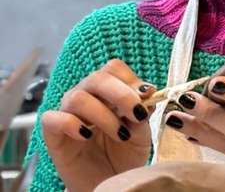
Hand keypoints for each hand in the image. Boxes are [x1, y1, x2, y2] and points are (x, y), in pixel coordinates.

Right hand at [41, 59, 154, 191]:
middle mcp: (86, 96)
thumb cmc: (125, 153)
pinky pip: (52, 118)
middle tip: (136, 114)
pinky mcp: (53, 134)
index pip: (113, 68)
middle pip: (97, 78)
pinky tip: (87, 135)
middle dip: (121, 94)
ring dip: (103, 115)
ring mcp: (68, 113)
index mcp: (108, 91)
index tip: (147, 96)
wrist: (110, 182)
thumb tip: (147, 90)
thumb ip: (143, 111)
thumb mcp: (142, 132)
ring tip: (119, 134)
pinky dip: (71, 124)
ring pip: (77, 97)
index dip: (131, 80)